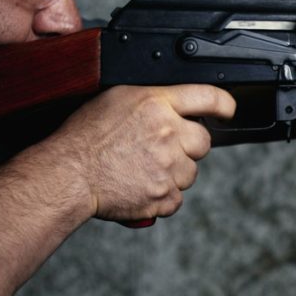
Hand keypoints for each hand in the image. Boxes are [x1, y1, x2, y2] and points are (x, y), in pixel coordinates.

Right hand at [50, 85, 235, 221]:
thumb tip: (172, 105)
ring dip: (173, 174)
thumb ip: (152, 101)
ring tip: (141, 170)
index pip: (208, 97)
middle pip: (203, 142)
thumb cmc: (84, 137)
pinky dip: (161, 198)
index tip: (228, 111)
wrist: (68, 174)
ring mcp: (168, 166)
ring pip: (190, 173)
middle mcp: (168, 132)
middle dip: (188, 147)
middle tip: (161, 151)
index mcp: (157, 104)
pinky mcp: (164, 195)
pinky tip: (139, 187)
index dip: (223, 105)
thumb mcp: (117, 100)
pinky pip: (177, 198)